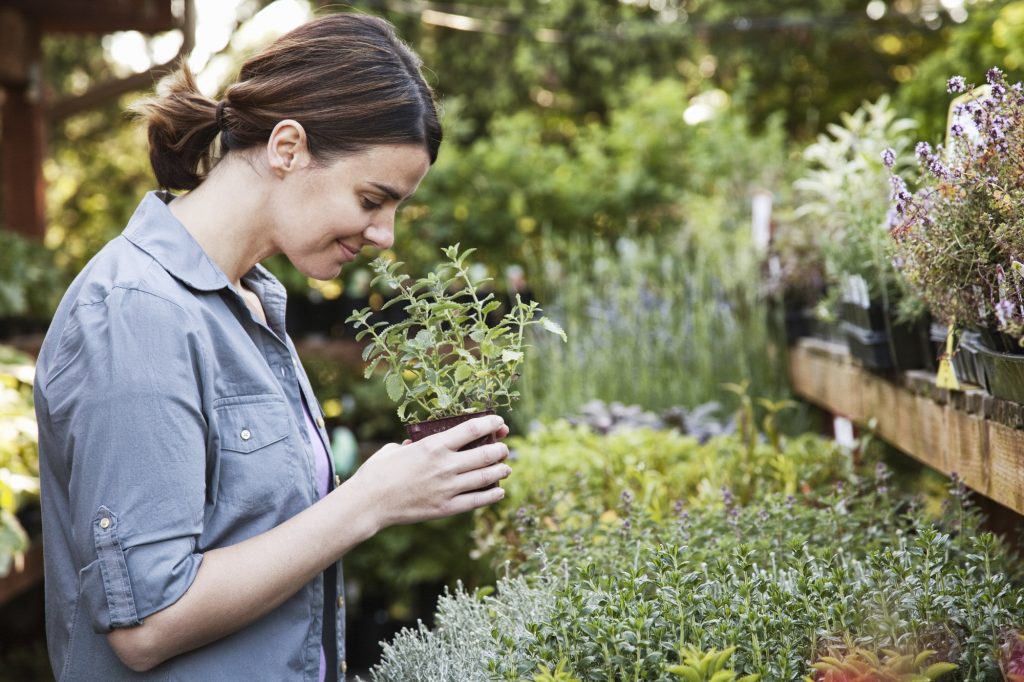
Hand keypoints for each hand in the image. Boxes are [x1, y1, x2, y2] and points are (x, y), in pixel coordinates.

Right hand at [348, 414, 510, 530]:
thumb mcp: (395, 449)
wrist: (369, 503)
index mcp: (434, 445)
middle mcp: (446, 465)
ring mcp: (448, 488)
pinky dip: (492, 495)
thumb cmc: (378, 472)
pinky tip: (499, 491)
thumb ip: (412, 445)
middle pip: (486, 454)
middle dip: (500, 449)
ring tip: (506, 469)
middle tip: (504, 448)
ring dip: (500, 471)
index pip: (472, 429)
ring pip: (485, 477)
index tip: (499, 422)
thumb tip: (416, 444)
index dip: (491, 423)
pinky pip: (477, 501)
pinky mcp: (446, 508)